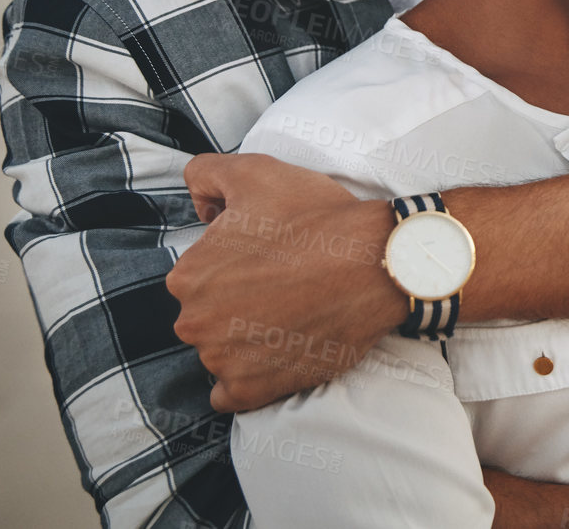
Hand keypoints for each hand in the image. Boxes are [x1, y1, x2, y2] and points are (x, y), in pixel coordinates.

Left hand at [167, 153, 406, 411]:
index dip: (234, 265)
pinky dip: (249, 380)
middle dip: (236, 305)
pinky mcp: (252, 390)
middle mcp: (194, 322)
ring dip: (245, 341)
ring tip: (290, 317)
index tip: (267, 260)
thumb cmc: (320, 218)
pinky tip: (277, 354)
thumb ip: (205, 174)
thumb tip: (198, 204)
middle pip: (206, 316)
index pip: (198, 277)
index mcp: (188, 275)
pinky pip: (230, 395)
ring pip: (219, 353)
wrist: (379, 263)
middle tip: (283, 288)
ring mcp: (222, 360)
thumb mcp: (257, 172)